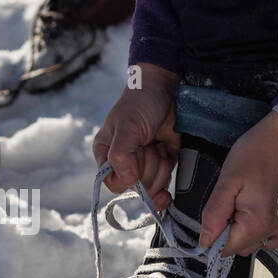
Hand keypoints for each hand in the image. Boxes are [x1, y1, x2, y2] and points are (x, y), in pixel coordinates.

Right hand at [92, 63, 180, 210]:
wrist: (166, 89)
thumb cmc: (140, 103)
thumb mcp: (127, 126)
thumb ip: (121, 154)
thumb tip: (129, 180)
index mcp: (107, 154)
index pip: (113, 183)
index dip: (128, 178)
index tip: (138, 160)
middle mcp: (123, 163)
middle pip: (136, 188)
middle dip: (149, 168)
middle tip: (151, 145)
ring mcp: (144, 165)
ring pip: (152, 187)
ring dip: (161, 167)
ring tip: (159, 144)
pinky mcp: (162, 164)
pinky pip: (165, 182)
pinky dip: (170, 173)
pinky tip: (168, 156)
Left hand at [199, 111, 277, 255]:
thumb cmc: (254, 153)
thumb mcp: (226, 182)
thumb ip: (213, 215)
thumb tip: (204, 242)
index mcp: (257, 224)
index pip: (225, 250)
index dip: (212, 237)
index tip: (212, 215)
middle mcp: (274, 230)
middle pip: (239, 248)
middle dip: (225, 232)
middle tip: (226, 202)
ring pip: (252, 244)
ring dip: (240, 231)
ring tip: (239, 203)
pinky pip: (272, 239)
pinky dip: (260, 234)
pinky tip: (252, 217)